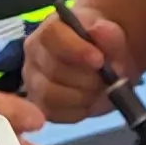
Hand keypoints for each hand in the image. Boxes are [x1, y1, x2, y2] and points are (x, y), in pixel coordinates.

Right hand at [24, 4, 120, 121]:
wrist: (104, 65)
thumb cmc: (103, 45)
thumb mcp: (112, 35)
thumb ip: (108, 33)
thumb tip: (100, 31)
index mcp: (50, 30)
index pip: (51, 35)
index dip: (76, 49)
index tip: (99, 60)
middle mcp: (34, 55)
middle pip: (53, 69)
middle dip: (86, 77)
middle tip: (109, 79)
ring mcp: (33, 82)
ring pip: (50, 95)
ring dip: (83, 96)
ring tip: (101, 89)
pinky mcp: (40, 105)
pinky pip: (55, 114)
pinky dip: (78, 110)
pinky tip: (91, 101)